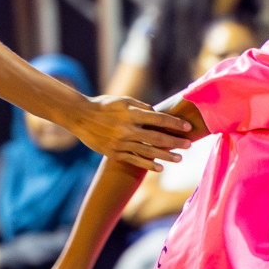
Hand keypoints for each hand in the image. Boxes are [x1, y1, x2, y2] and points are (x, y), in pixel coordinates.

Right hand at [60, 95, 192, 171]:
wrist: (80, 116)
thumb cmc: (103, 105)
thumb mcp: (123, 100)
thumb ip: (141, 107)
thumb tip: (157, 113)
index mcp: (131, 114)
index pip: (159, 119)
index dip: (175, 123)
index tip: (187, 127)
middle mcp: (128, 129)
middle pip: (157, 138)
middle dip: (175, 142)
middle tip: (189, 145)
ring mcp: (121, 143)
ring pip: (148, 152)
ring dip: (166, 156)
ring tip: (179, 159)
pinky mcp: (114, 153)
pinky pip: (134, 160)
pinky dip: (148, 165)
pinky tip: (160, 168)